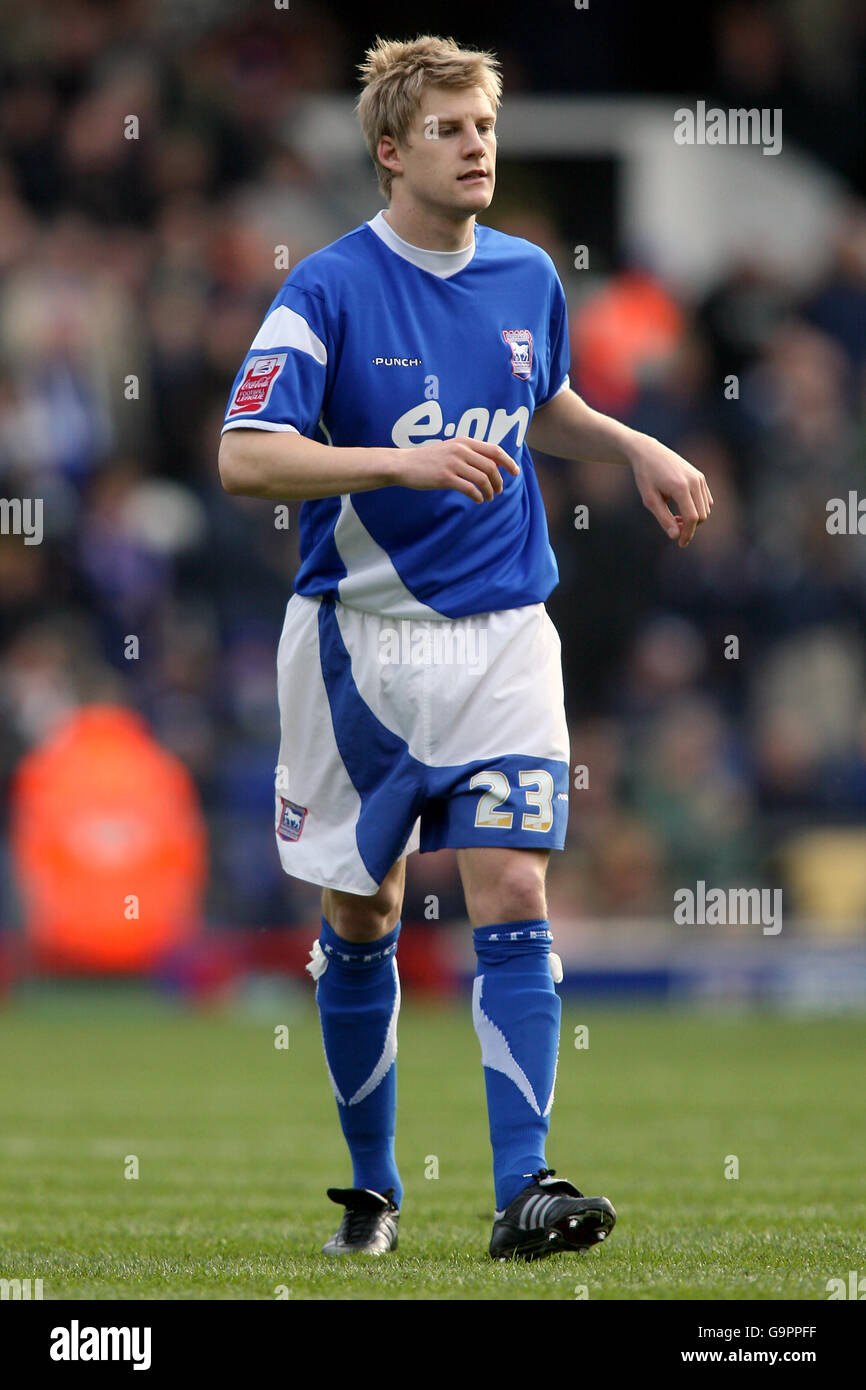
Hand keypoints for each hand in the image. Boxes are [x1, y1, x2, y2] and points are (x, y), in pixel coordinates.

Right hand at [394, 437, 519, 503]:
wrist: (405, 464)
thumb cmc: (429, 459)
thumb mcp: (451, 449)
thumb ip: (470, 453)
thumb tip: (492, 465)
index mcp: (464, 442)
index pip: (494, 450)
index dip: (508, 462)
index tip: (515, 472)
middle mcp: (460, 450)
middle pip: (491, 467)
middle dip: (499, 481)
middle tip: (499, 491)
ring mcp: (453, 463)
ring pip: (482, 479)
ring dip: (489, 491)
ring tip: (488, 498)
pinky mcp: (445, 477)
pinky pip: (469, 488)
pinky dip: (477, 496)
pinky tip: (477, 500)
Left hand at [628, 434, 712, 546]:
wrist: (649, 452)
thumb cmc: (646, 476)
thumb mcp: (649, 499)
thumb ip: (663, 518)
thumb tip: (675, 536)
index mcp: (681, 487)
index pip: (692, 518)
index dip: (688, 534)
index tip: (680, 544)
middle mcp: (694, 481)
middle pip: (702, 515)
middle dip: (690, 527)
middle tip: (673, 528)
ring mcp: (699, 478)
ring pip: (706, 508)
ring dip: (694, 518)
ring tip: (675, 518)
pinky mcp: (700, 477)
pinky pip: (706, 500)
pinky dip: (697, 509)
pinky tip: (682, 509)